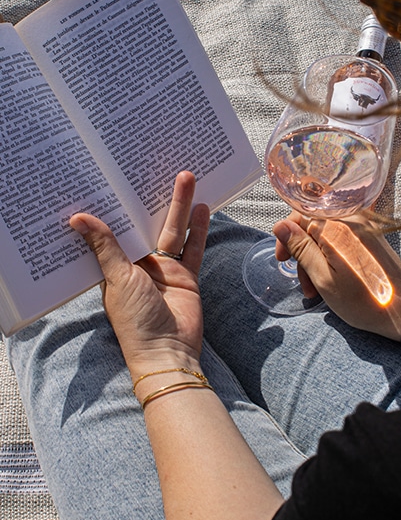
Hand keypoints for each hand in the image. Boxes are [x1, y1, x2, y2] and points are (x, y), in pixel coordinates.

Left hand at [70, 171, 209, 381]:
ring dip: (180, 206)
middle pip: (148, 224)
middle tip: (159, 167)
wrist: (168, 352)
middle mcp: (140, 265)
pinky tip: (203, 208)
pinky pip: (193, 248)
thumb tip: (77, 217)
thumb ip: (104, 246)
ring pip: (173, 231)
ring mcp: (164, 270)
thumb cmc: (135, 321)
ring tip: (186, 177)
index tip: (120, 179)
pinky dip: (199, 229)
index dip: (120, 206)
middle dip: (154, 198)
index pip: (117, 229)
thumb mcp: (117, 278)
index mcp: (116, 266)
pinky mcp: (187, 276)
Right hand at [273, 211, 400, 341]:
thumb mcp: (323, 277)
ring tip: (317, 289)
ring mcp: (365, 227)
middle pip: (314, 225)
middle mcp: (351, 219)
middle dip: (303, 252)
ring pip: (328, 234)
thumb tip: (280, 225)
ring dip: (317, 258)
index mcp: (336, 227)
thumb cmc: (363, 300)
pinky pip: (343, 239)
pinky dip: (333, 256)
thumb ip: (301, 248)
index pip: (299, 214)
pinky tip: (333, 279)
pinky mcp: (373, 237)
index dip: (286, 236)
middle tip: (303, 283)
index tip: (283, 259)